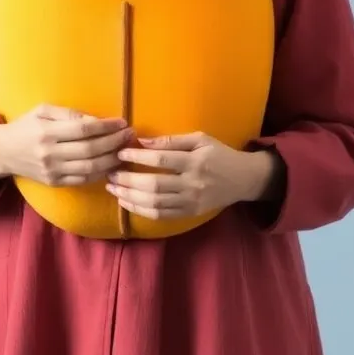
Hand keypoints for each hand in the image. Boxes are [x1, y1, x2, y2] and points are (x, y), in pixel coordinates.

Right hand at [0, 105, 132, 186]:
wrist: (3, 152)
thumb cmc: (25, 126)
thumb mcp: (42, 110)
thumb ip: (68, 114)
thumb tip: (95, 120)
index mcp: (46, 132)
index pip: (83, 130)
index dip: (106, 126)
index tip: (122, 122)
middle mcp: (49, 154)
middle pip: (90, 150)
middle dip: (114, 142)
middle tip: (130, 135)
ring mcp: (53, 171)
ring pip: (90, 168)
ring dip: (112, 159)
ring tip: (126, 150)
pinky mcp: (55, 183)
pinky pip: (83, 180)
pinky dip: (101, 173)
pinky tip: (112, 164)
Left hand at [106, 132, 275, 220]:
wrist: (242, 179)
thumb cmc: (219, 153)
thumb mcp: (200, 139)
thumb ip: (172, 141)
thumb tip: (143, 142)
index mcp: (195, 161)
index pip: (162, 160)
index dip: (138, 157)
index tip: (120, 153)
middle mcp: (193, 184)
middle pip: (155, 185)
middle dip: (128, 181)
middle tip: (110, 174)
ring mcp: (191, 202)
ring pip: (155, 204)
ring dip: (130, 198)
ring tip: (113, 189)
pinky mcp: (189, 214)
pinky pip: (161, 215)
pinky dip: (141, 210)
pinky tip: (127, 202)